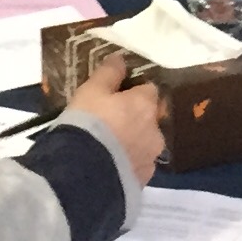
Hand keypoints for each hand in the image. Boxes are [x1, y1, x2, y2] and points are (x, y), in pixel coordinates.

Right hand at [67, 52, 164, 185]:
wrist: (85, 174)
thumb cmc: (88, 123)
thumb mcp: (91, 91)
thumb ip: (109, 73)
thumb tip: (121, 58)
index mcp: (146, 105)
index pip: (149, 90)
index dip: (134, 91)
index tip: (116, 95)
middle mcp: (155, 131)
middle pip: (149, 119)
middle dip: (135, 119)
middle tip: (110, 122)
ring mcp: (151, 159)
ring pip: (144, 144)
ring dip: (132, 143)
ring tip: (108, 148)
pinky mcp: (142, 182)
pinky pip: (136, 166)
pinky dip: (127, 163)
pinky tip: (109, 165)